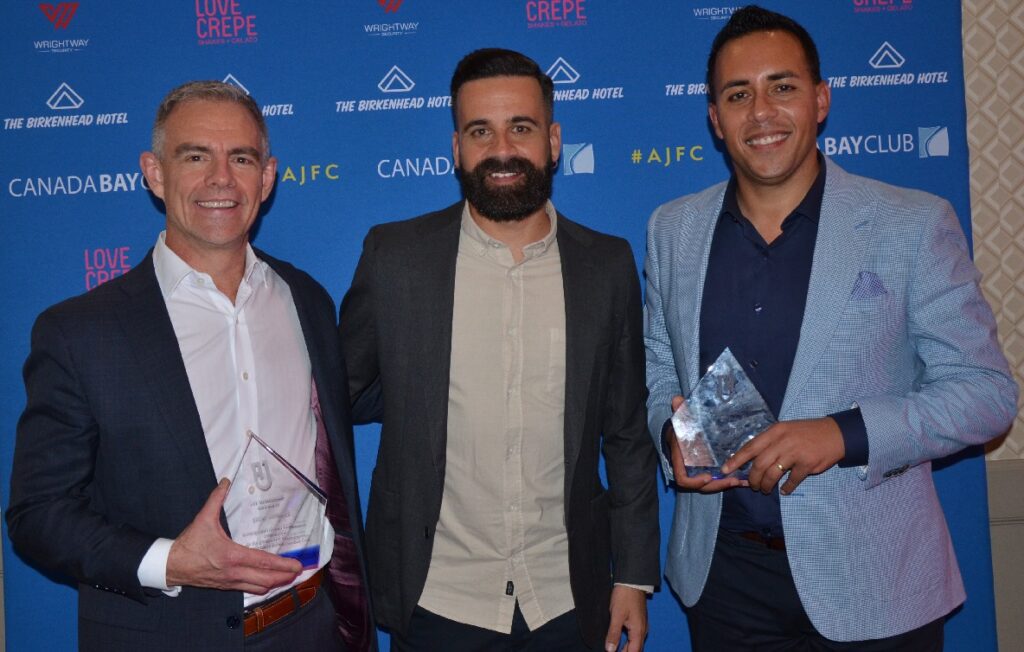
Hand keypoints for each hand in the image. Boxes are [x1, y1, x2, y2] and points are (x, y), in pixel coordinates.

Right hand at [166, 479, 301, 593]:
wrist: (171, 565)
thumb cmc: (189, 543)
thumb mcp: (203, 519)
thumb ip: (216, 499)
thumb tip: (225, 481)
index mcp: (232, 555)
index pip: (263, 561)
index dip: (282, 564)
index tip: (297, 564)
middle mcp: (234, 571)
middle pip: (266, 579)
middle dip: (285, 576)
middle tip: (298, 571)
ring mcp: (231, 581)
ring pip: (259, 588)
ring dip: (275, 583)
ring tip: (287, 577)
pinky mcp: (226, 586)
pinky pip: (249, 590)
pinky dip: (261, 587)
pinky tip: (267, 582)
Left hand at [605, 585, 647, 651]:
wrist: (632, 581)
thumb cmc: (625, 597)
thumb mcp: (616, 616)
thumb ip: (614, 634)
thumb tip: (610, 650)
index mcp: (638, 631)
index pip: (634, 651)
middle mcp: (642, 630)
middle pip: (636, 649)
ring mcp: (642, 625)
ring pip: (635, 643)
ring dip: (627, 649)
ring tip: (615, 650)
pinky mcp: (639, 621)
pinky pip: (635, 636)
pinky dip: (628, 642)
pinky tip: (620, 641)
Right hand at [666, 396, 744, 492]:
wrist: (681, 431)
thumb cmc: (681, 425)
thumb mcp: (681, 417)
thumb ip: (680, 411)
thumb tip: (676, 399)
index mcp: (680, 459)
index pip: (682, 478)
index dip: (694, 482)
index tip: (707, 477)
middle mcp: (688, 469)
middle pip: (700, 486)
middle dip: (716, 485)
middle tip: (731, 480)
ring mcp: (698, 471)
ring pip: (710, 486)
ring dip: (724, 485)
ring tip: (739, 480)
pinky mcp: (707, 470)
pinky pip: (716, 480)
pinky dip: (728, 481)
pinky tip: (743, 480)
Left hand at [721, 418, 844, 494]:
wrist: (835, 434)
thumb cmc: (806, 433)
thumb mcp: (785, 430)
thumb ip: (769, 443)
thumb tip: (751, 460)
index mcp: (775, 431)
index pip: (750, 447)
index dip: (736, 460)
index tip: (726, 469)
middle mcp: (782, 441)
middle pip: (759, 464)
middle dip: (752, 478)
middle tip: (752, 486)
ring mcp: (795, 453)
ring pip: (773, 474)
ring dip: (766, 485)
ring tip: (765, 489)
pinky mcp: (807, 464)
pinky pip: (792, 481)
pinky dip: (786, 488)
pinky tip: (784, 490)